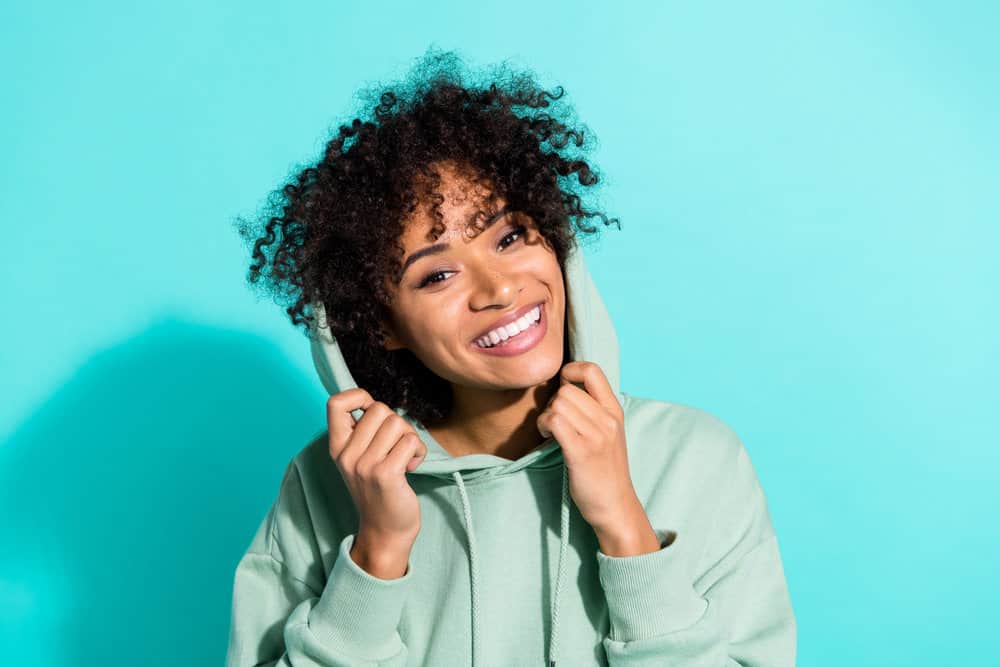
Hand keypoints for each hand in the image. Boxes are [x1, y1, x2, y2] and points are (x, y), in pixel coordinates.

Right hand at [327, 389, 426, 551]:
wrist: (385, 531)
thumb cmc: (378, 490)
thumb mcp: (359, 459)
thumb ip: (363, 432)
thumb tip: (374, 403)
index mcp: (337, 447)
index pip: (335, 403)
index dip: (358, 397)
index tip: (371, 413)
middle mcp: (347, 455)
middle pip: (379, 409)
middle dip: (396, 423)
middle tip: (397, 446)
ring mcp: (365, 465)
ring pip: (397, 423)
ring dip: (410, 438)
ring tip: (405, 457)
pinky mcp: (386, 475)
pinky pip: (410, 442)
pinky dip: (419, 451)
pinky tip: (412, 467)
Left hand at [536, 361, 638, 533]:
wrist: (615, 506)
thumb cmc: (605, 470)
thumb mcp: (608, 433)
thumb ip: (593, 410)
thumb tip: (563, 389)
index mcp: (615, 411)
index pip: (592, 370)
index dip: (570, 372)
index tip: (563, 390)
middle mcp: (608, 420)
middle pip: (567, 389)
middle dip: (553, 402)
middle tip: (555, 421)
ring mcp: (596, 436)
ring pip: (558, 403)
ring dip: (546, 416)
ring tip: (551, 431)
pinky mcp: (581, 452)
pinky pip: (555, 421)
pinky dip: (544, 426)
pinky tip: (548, 438)